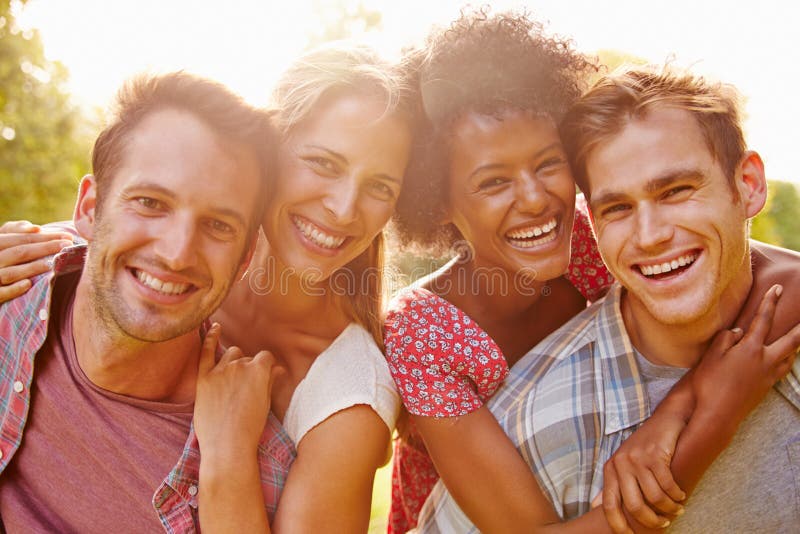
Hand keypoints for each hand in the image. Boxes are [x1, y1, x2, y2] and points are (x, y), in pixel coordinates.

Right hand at [0, 220, 73, 302]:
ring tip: (53, 264)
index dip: (44, 237)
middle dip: (45, 248)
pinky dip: (14, 289)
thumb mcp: (7, 243)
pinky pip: (2, 292)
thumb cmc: (4, 260)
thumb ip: (18, 232)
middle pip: (19, 252)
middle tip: (67, 246)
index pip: (20, 238)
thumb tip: (36, 229)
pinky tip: (28, 284)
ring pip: (11, 272)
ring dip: (33, 268)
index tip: (67, 236)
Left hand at [193, 323, 279, 460]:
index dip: (266, 366)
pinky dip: (210, 337)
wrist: (227, 446)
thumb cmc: (250, 428)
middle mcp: (240, 365)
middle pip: (247, 357)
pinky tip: (214, 328)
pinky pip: (206, 351)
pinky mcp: (204, 377)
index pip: (266, 357)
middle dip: (248, 368)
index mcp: (259, 370)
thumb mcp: (266, 402)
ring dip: (233, 361)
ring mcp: (220, 370)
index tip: (265, 376)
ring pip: (230, 353)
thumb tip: (278, 369)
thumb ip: (270, 381)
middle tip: (246, 389)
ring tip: (232, 380)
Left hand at [599, 407, 687, 532]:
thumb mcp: (624, 463)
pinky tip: (681, 495)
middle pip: (634, 506)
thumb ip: (612, 484)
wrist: (666, 419)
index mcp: (610, 469)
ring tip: (677, 509)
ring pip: (654, 498)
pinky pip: (668, 485)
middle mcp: (620, 464)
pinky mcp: (655, 454)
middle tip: (664, 524)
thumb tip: (595, 506)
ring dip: (669, 508)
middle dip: (651, 521)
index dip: (619, 525)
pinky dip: (677, 495)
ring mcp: (637, 458)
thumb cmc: (645, 445)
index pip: (609, 505)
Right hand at [692, 284, 799, 425]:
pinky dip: (787, 359)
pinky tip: (783, 360)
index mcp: (750, 349)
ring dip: (796, 345)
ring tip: (798, 338)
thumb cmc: (710, 384)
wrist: (717, 414)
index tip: (778, 288)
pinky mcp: (767, 387)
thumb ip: (725, 339)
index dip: (770, 302)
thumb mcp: (711, 357)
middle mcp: (765, 360)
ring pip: (790, 356)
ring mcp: (768, 375)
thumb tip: (737, 331)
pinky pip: (783, 368)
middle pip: (791, 340)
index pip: (763, 320)